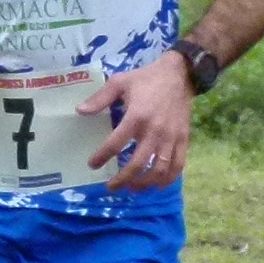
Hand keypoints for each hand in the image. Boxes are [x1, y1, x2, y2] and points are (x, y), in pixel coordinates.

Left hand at [79, 52, 193, 190]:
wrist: (179, 74)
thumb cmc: (146, 78)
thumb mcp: (120, 81)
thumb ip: (100, 98)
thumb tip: (80, 111)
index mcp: (137, 116)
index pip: (116, 143)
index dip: (102, 156)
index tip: (92, 164)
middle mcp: (154, 130)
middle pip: (137, 164)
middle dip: (122, 179)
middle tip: (111, 186)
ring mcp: (170, 137)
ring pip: (158, 169)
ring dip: (144, 183)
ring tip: (132, 188)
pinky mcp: (183, 139)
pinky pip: (177, 165)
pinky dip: (168, 179)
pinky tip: (157, 185)